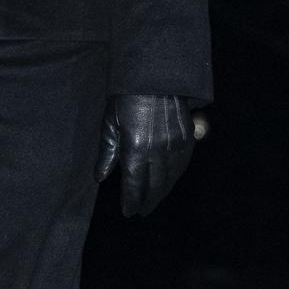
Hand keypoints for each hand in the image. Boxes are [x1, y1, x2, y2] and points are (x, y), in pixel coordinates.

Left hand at [94, 93, 196, 216]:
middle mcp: (158, 151)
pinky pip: (183, 165)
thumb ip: (107, 154)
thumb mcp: (110, 124)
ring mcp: (176, 145)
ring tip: (154, 201)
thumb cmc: (126, 98)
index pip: (134, 185)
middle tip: (142, 212)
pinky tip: (169, 182)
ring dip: (163, 192)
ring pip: (171, 178)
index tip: (128, 212)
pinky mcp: (187, 138)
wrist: (156, 76)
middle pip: (155, 186)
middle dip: (148, 201)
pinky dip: (175, 177)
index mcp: (135, 149)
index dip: (131, 201)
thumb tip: (100, 177)